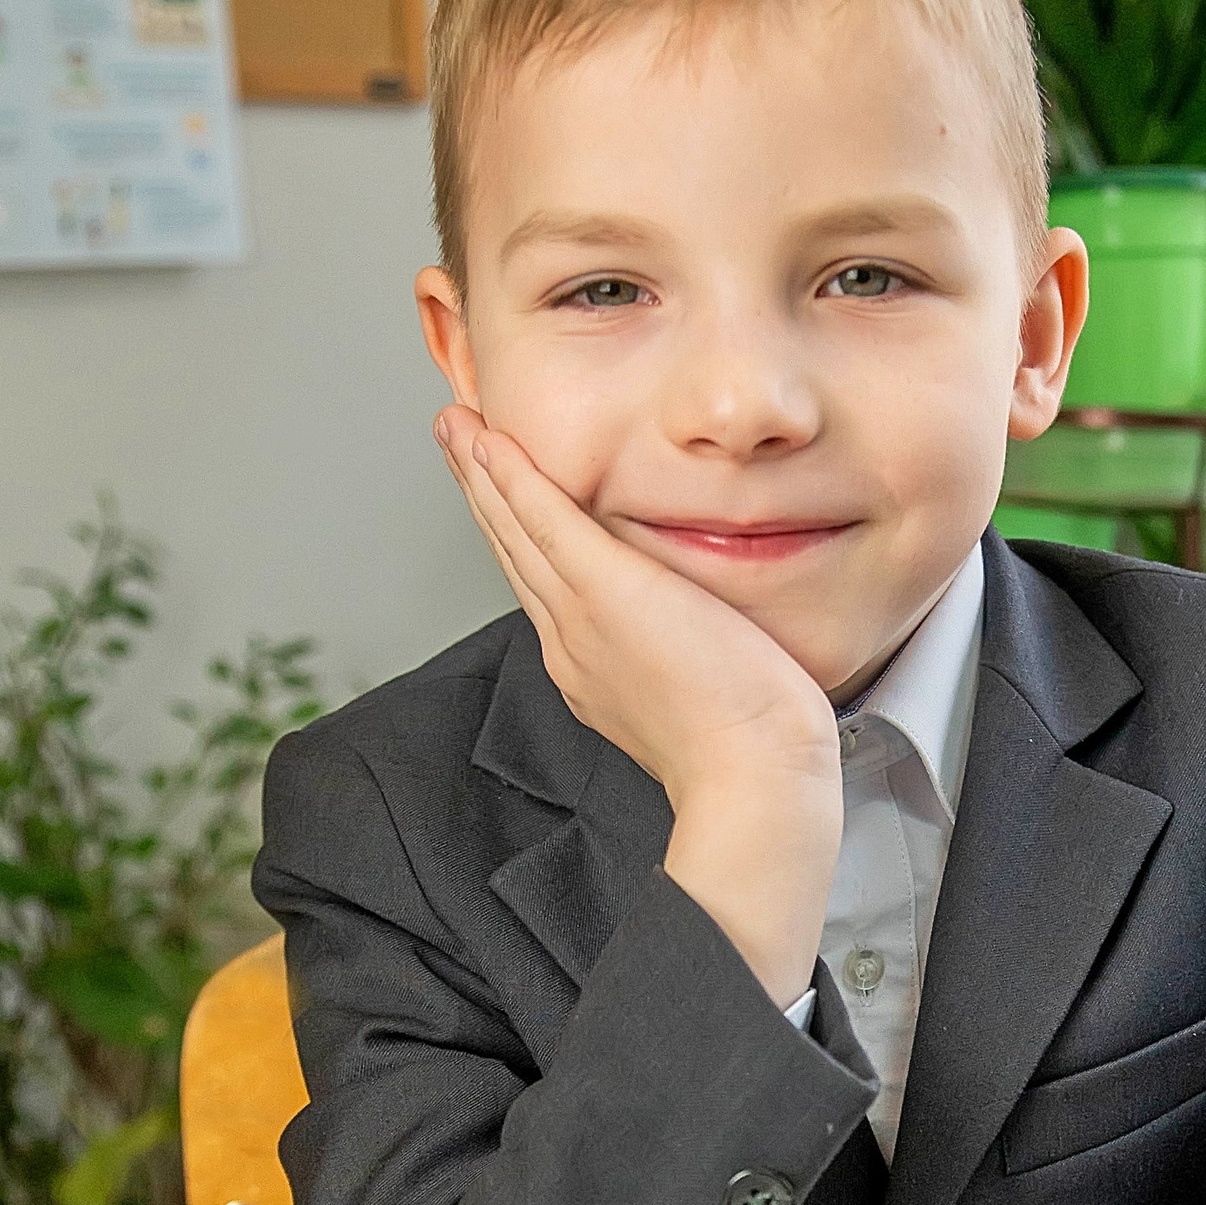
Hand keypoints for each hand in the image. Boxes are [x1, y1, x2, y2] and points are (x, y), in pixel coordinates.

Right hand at [436, 408, 840, 998]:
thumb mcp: (700, 690)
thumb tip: (693, 629)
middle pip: (514, 550)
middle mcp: (571, 639)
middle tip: (455, 440)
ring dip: (481, 472)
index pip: (544, 582)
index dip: (515, 532)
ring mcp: (583, 615)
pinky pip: (546, 521)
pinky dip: (513, 479)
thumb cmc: (748, 748)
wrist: (750, 778)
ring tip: (455, 426)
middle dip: (481, 492)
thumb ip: (682, 652)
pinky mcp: (607, 592)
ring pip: (516, 529)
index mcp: (590, 663)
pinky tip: (490, 444)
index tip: (500, 494)